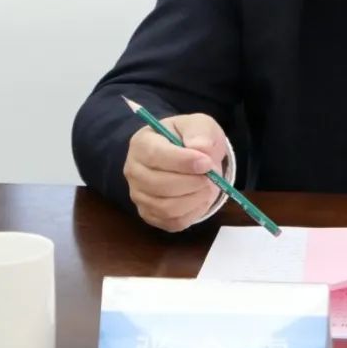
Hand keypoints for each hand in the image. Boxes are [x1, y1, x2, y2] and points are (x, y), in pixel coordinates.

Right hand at [124, 113, 228, 231]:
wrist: (187, 156)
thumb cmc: (190, 138)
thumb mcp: (199, 125)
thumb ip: (200, 132)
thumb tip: (201, 148)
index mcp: (142, 143)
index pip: (156, 155)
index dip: (183, 162)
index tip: (206, 163)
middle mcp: (134, 171)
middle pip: (159, 185)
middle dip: (192, 182)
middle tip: (212, 176)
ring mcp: (139, 195)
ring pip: (166, 207)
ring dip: (195, 198)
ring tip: (209, 186)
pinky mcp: (150, 215)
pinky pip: (172, 223)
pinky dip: (193, 213)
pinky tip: (201, 197)